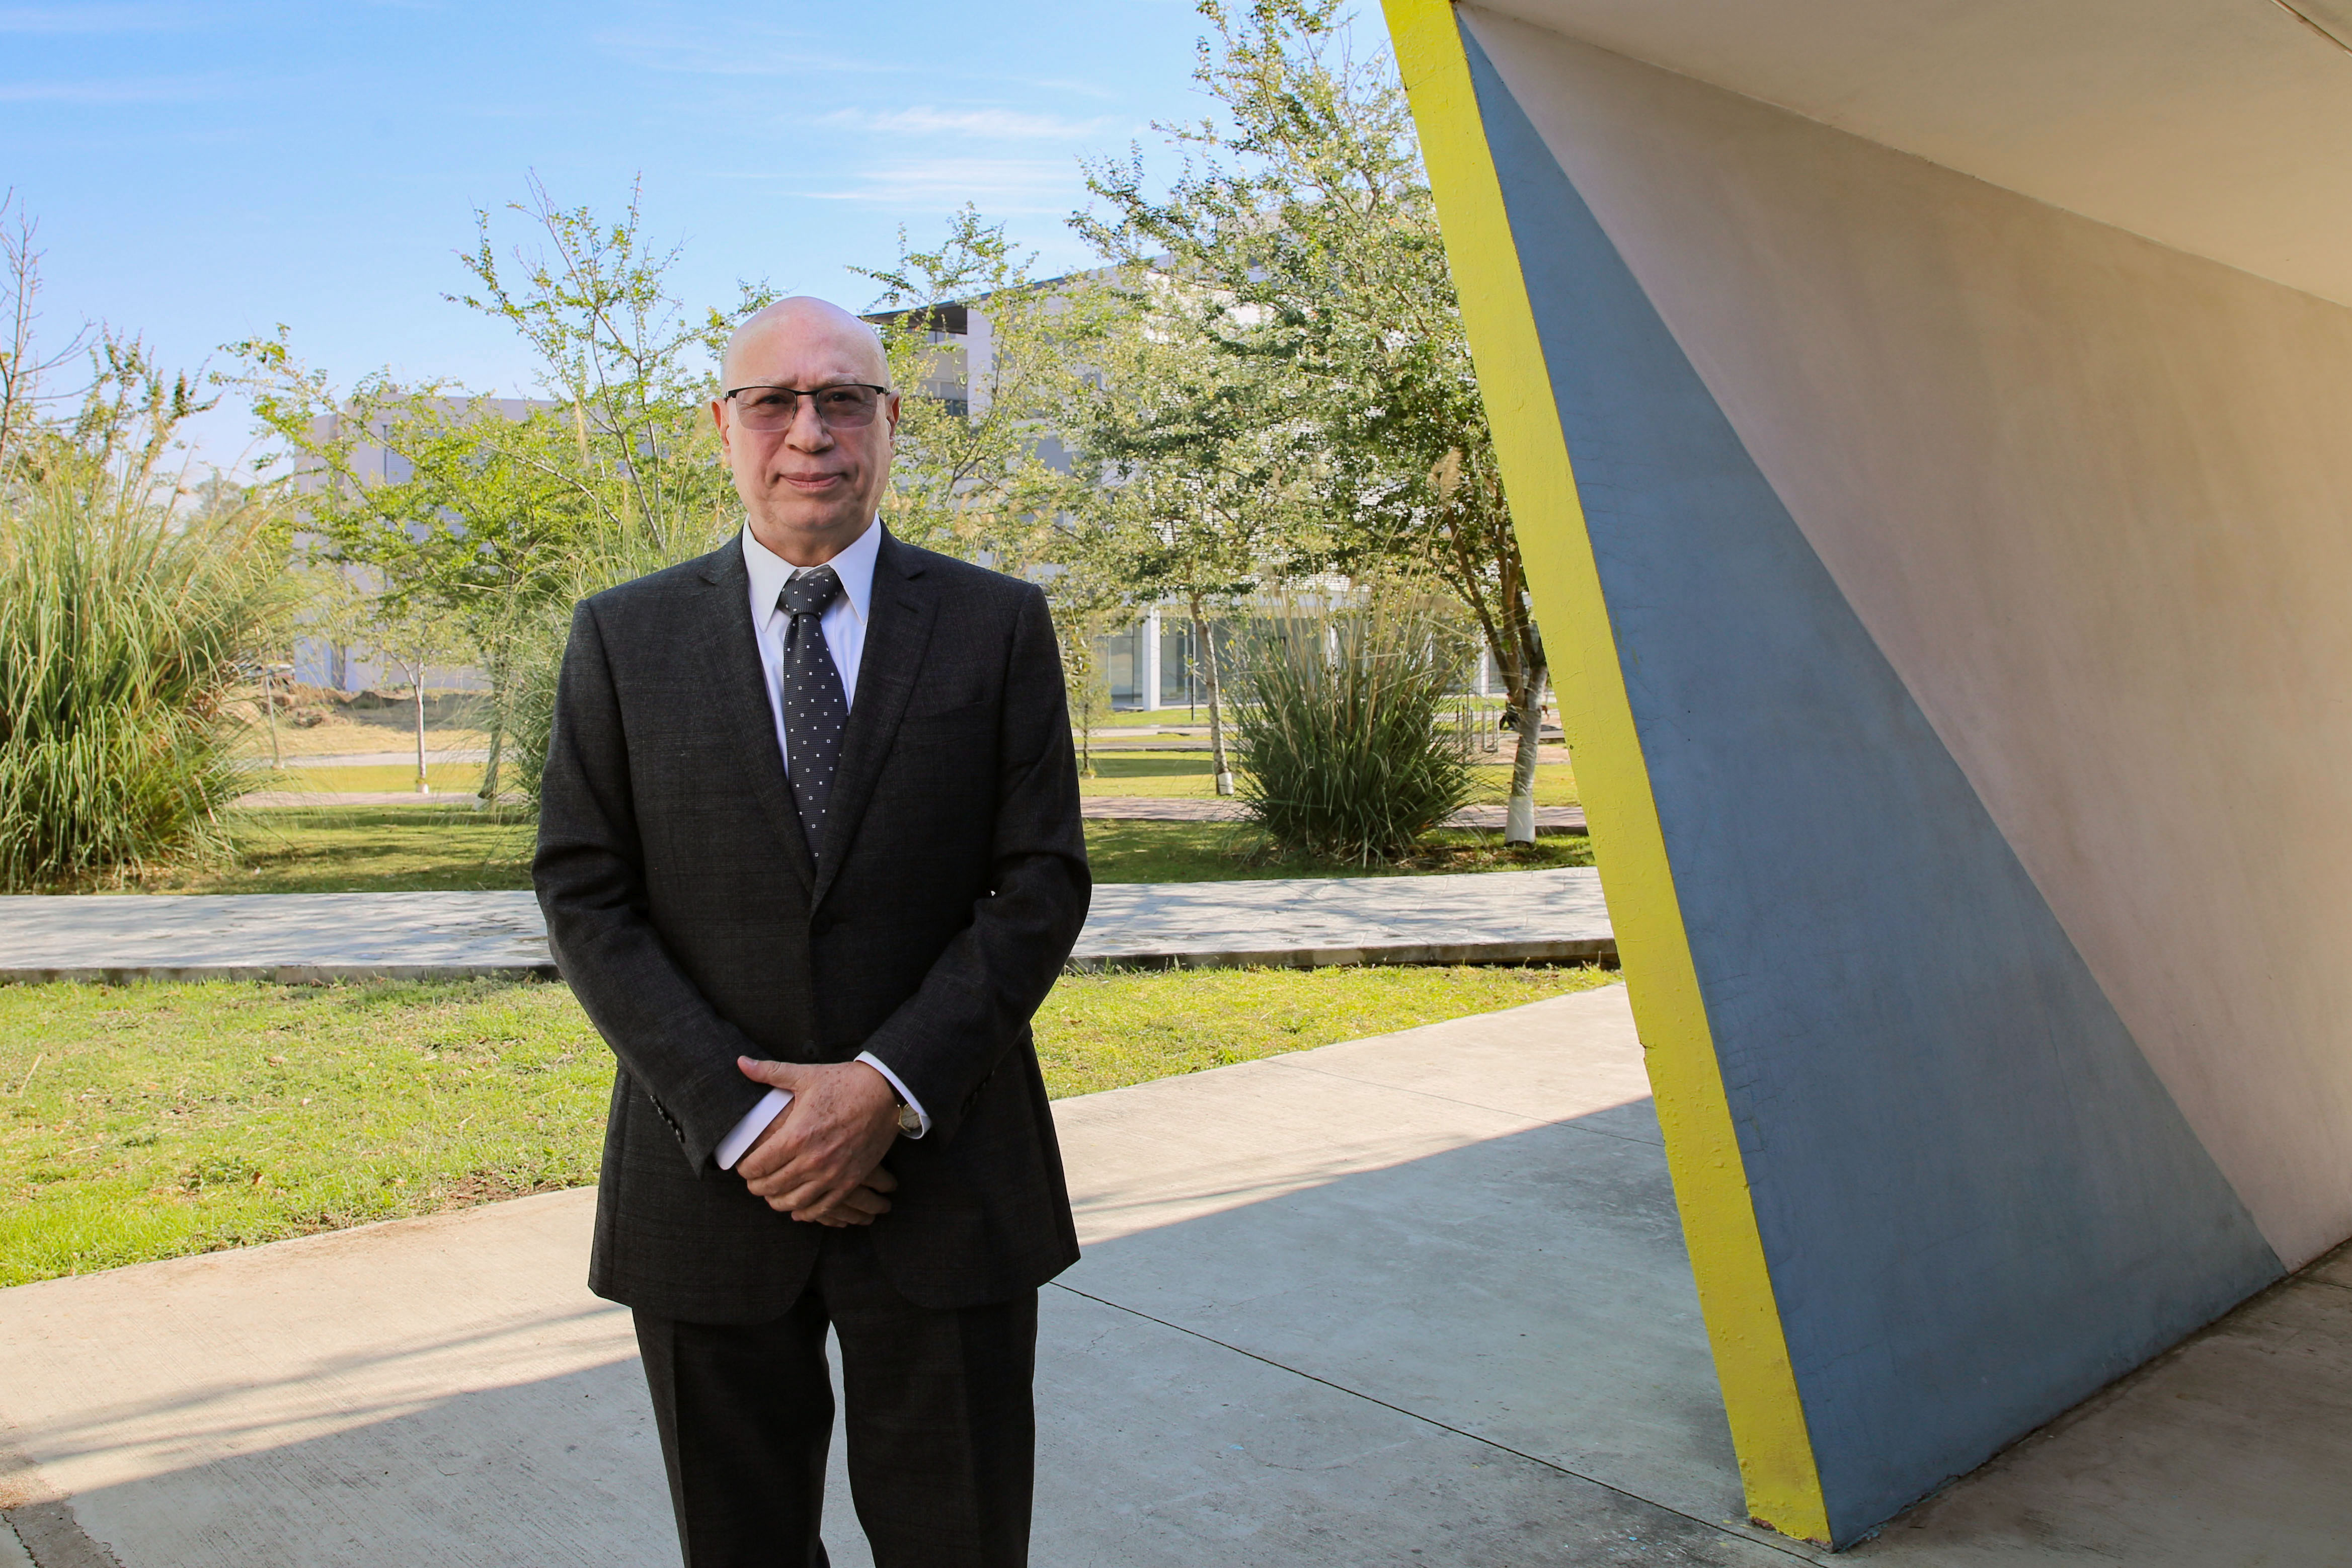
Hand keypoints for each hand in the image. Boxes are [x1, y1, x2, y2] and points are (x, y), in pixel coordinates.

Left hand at [735, 1058, 901, 1223]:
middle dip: (757, 1186)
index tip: (744, 1167)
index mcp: (796, 1135)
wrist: (886, 1092)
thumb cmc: (844, 1083)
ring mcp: (832, 1173)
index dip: (745, 1169)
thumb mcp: (805, 1076)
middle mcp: (812, 1159)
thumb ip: (769, 1072)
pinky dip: (807, 1213)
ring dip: (778, 1202)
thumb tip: (740, 1062)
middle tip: (755, 1182)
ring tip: (773, 1196)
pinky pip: (823, 1208)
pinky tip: (799, 1209)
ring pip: (794, 1202)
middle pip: (771, 1186)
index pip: (757, 1165)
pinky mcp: (850, 1181)